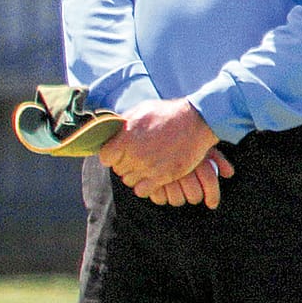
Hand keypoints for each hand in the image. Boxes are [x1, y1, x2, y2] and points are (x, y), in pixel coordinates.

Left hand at [99, 99, 231, 205]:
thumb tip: (109, 132)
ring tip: (143, 166)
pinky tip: (150, 177)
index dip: (110, 156)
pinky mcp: (163, 176)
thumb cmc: (167, 113)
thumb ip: (122, 124)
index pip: (105, 157)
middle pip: (118, 169)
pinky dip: (144, 186)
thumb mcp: (140, 111)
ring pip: (129, 181)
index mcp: (126, 138)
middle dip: (124, 164)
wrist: (196, 121)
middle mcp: (135, 154)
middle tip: (135, 158)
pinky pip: (142, 190)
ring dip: (134, 175)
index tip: (117, 153)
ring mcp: (148, 167)